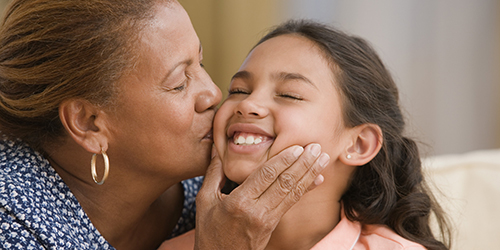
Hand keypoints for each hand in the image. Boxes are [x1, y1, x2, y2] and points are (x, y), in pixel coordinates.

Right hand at [195, 143, 329, 249]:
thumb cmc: (209, 230)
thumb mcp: (205, 200)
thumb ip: (213, 173)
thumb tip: (217, 149)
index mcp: (239, 202)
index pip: (266, 176)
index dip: (283, 160)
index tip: (297, 147)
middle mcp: (257, 211)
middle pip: (285, 183)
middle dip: (303, 164)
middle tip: (317, 147)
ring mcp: (268, 220)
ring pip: (292, 192)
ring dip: (310, 174)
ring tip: (323, 159)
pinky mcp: (273, 225)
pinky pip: (291, 203)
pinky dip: (305, 188)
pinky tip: (317, 178)